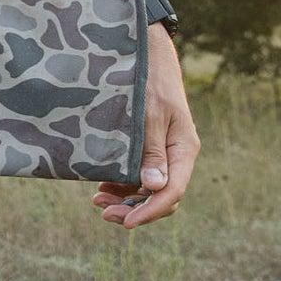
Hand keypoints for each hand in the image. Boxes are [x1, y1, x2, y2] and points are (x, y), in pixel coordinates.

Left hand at [91, 27, 198, 228]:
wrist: (146, 57)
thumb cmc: (148, 82)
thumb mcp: (149, 116)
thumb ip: (151, 152)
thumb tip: (154, 187)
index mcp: (183, 150)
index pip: (172, 192)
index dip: (149, 211)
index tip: (124, 223)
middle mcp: (175, 156)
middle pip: (161, 196)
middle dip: (134, 209)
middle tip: (103, 214)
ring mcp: (161, 154)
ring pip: (147, 190)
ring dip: (125, 200)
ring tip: (97, 201)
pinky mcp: (147, 149)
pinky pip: (137, 177)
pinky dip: (121, 186)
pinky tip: (101, 188)